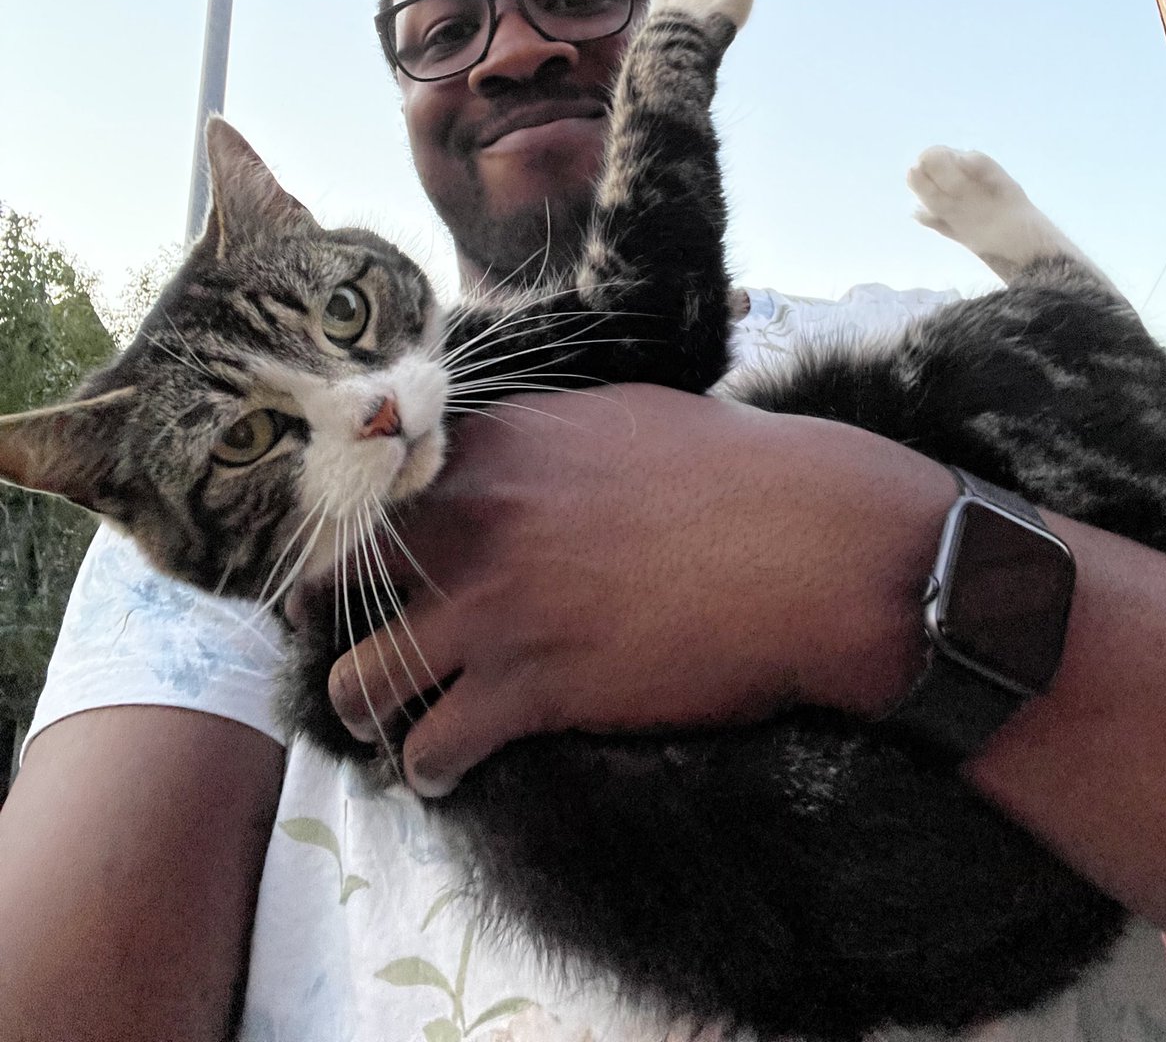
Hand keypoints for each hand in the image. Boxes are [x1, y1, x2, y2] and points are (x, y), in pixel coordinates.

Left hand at [324, 385, 954, 795]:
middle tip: (351, 641)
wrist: (812, 546)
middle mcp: (469, 523)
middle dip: (331, 620)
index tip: (356, 565)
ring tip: (392, 721)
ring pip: (360, 682)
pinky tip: (447, 769)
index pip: (370, 492)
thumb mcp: (622, 418)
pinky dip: (431, 769)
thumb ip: (540, 438)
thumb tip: (508, 455)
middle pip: (338, 583)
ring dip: (367, 708)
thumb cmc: (736, 472)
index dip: (353, 535)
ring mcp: (492, 610)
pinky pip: (432, 750)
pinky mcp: (531, 690)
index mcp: (492, 446)